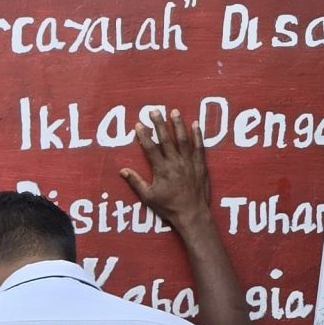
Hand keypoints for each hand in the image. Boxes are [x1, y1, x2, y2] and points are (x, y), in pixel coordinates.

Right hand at [120, 110, 216, 233]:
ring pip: (183, 139)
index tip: (138, 124)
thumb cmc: (169, 207)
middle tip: (154, 110)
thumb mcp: (149, 197)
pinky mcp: (200, 165)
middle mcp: (175, 163)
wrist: (192, 214)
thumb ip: (136, 182)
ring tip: (174, 111)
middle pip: (166, 139)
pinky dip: (198, 135)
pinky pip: (199, 147)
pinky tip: (195, 124)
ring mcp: (189, 162)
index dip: (144, 135)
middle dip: (159, 123)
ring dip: (178, 124)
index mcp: (161, 169)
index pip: (151, 148)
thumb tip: (123, 171)